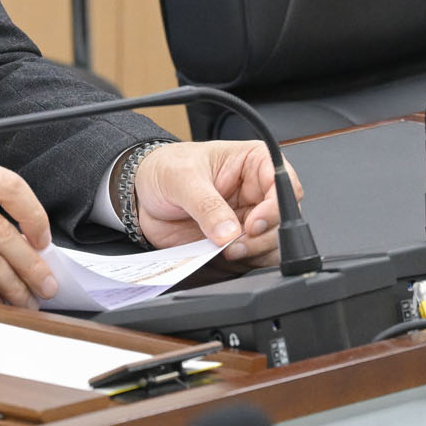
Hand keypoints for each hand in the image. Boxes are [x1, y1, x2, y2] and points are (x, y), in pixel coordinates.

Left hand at [128, 141, 301, 268]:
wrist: (142, 193)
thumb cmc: (165, 169)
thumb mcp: (182, 178)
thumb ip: (206, 204)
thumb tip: (228, 231)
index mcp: (253, 162)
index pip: (283, 183)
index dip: (275, 206)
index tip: (254, 223)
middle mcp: (257, 192)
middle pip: (282, 219)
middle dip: (263, 236)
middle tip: (236, 243)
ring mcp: (249, 219)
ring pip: (273, 243)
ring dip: (255, 252)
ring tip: (226, 251)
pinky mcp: (238, 242)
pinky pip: (255, 258)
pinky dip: (245, 263)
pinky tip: (224, 257)